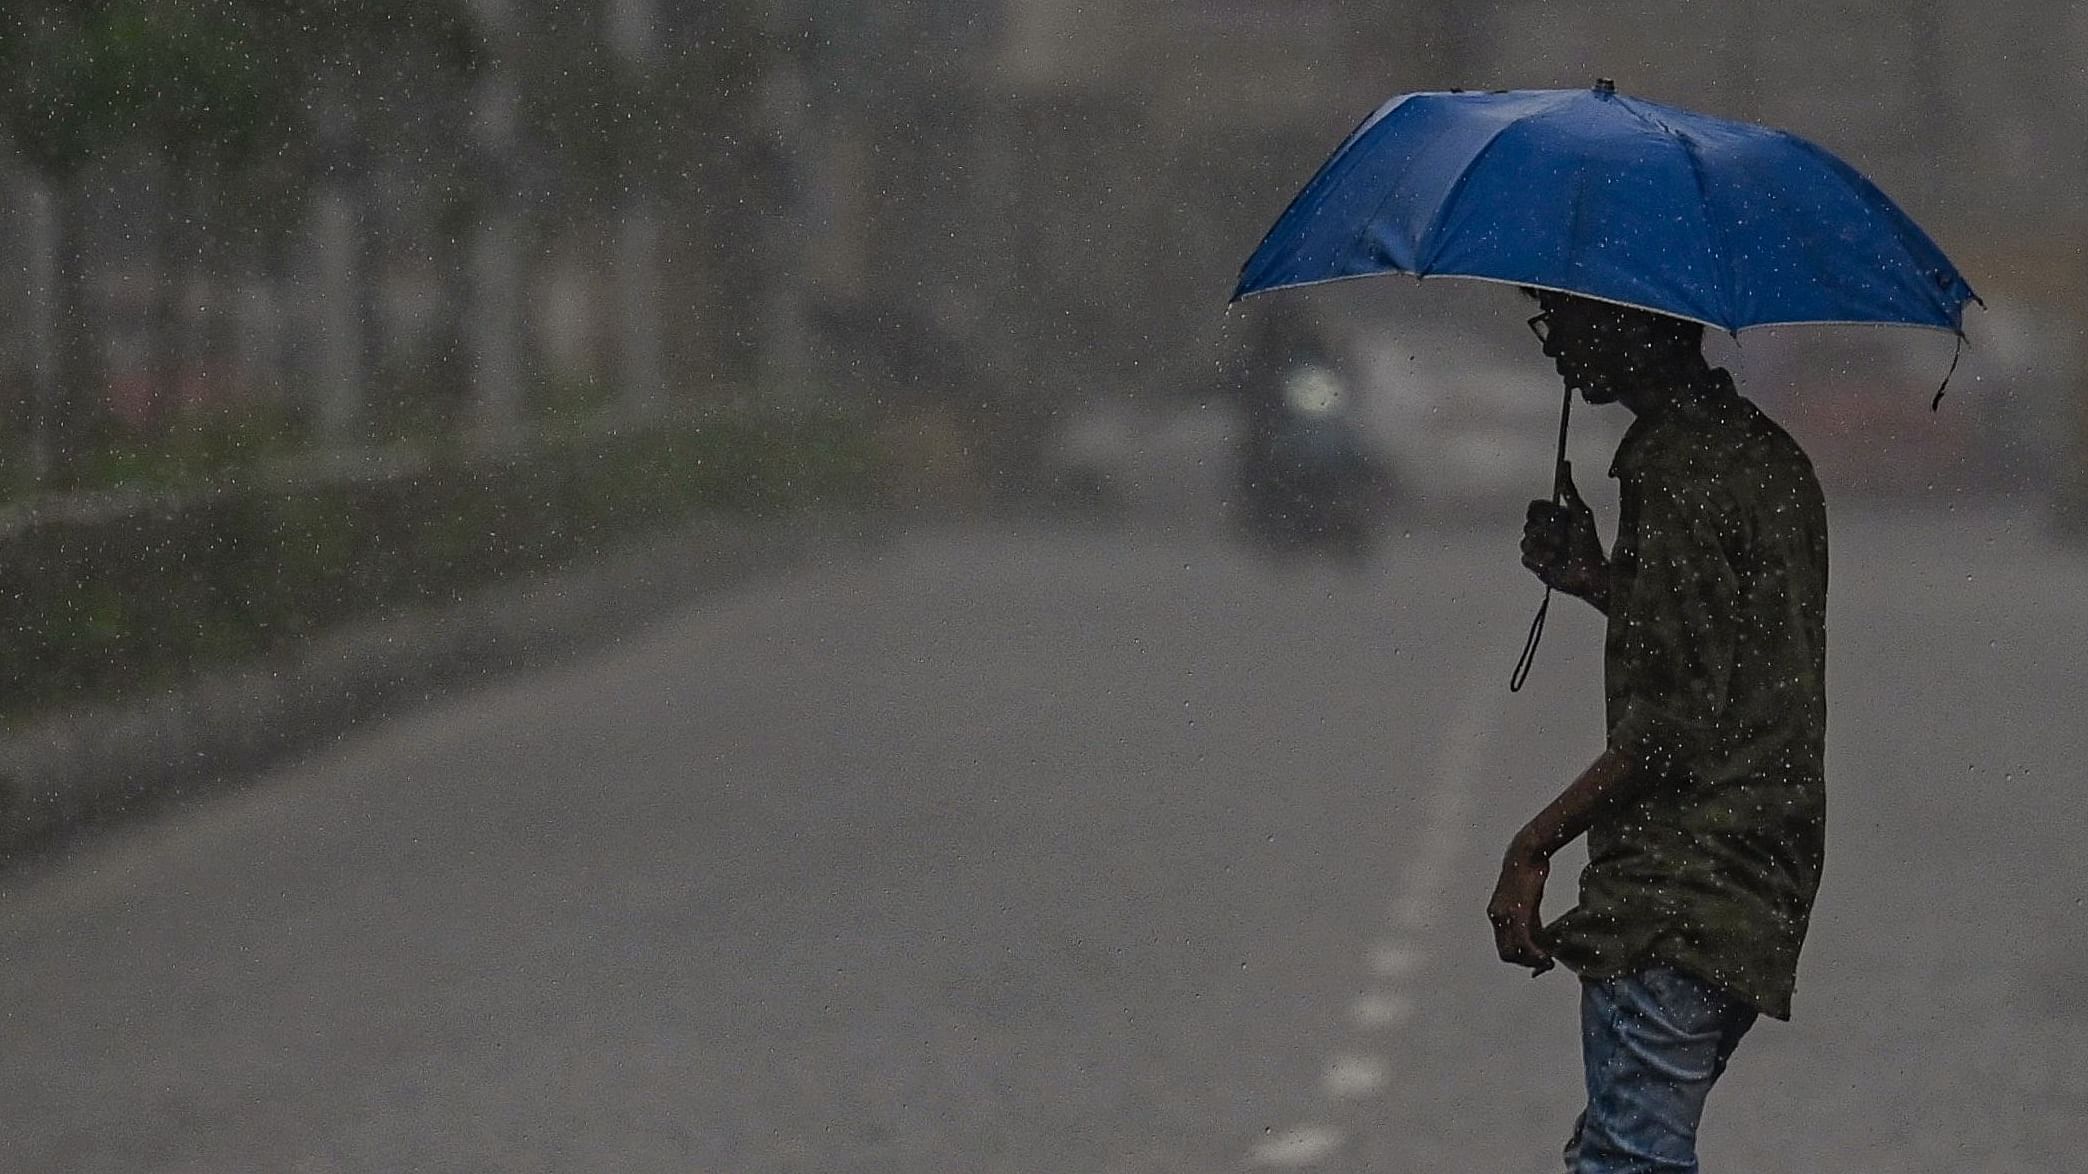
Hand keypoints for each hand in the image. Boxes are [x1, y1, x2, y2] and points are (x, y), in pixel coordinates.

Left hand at [1487, 834, 1554, 974]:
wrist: (1527, 854)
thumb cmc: (1529, 876)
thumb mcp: (1528, 902)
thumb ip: (1531, 923)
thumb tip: (1539, 944)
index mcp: (1495, 915)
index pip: (1503, 948)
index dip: (1520, 960)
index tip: (1536, 963)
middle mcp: (1496, 917)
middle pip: (1506, 953)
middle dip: (1526, 963)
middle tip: (1543, 965)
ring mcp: (1504, 915)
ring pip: (1514, 950)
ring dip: (1531, 961)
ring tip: (1547, 962)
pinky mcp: (1517, 911)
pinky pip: (1523, 940)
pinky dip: (1534, 952)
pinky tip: (1546, 956)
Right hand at [1521, 462, 1604, 599]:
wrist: (1590, 574)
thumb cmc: (1589, 544)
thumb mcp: (1582, 513)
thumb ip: (1570, 491)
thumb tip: (1565, 464)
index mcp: (1553, 516)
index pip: (1533, 507)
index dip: (1542, 514)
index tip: (1555, 519)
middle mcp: (1543, 530)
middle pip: (1528, 525)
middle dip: (1547, 534)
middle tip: (1563, 540)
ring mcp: (1538, 547)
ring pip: (1525, 543)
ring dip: (1544, 549)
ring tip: (1559, 555)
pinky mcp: (1534, 564)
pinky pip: (1526, 559)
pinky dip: (1540, 561)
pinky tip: (1553, 564)